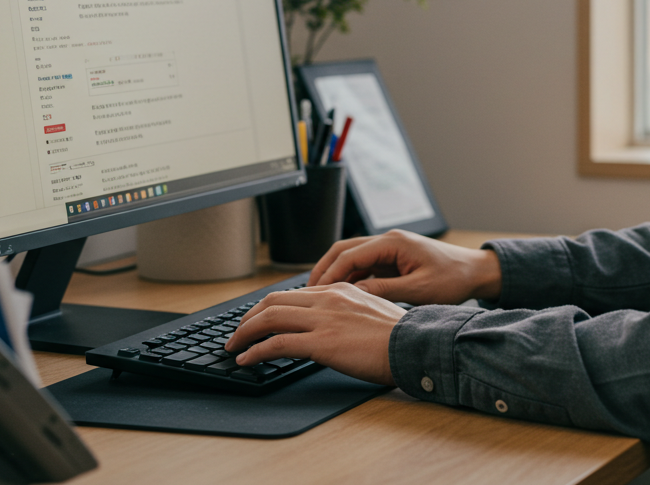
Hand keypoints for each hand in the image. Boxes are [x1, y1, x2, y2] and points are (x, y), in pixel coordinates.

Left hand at [224, 282, 402, 384]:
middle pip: (273, 301)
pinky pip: (278, 343)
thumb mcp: (371, 312)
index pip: (292, 293)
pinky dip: (257, 351)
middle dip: (248, 318)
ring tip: (234, 347)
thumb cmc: (400, 336)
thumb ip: (347, 312)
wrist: (415, 345)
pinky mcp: (322, 342)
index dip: (268, 307)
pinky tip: (247, 360)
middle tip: (237, 333)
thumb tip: (330, 325)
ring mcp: (324, 319)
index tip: (257, 320)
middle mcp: (328, 299)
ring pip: (270, 318)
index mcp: (340, 290)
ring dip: (245, 333)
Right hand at [307, 229, 501, 305]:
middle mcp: (388, 241)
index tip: (313, 293)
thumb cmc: (454, 278)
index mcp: (393, 243)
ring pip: (351, 258)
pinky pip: (364, 267)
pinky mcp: (393, 260)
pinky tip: (342, 297)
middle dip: (323, 270)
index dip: (328, 274)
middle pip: (344, 251)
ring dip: (335, 275)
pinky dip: (350, 279)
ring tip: (318, 297)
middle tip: (306, 294)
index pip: (348, 255)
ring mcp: (390, 249)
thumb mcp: (418, 290)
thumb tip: (352, 296)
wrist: (475, 272)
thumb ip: (384, 291)